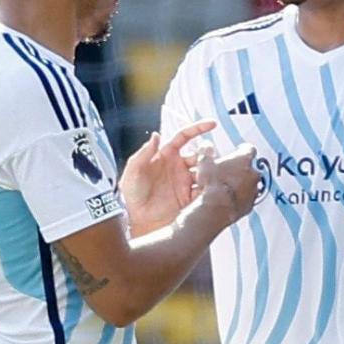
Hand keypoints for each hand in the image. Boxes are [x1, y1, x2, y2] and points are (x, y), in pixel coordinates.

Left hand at [120, 120, 217, 235]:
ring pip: (205, 170)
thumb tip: (156, 135)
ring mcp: (185, 182)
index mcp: (166, 155)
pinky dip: (210, 187)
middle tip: (207, 159)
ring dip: (210, 170)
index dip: (198, 128)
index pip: (185, 136)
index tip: (212, 124)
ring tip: (208, 175)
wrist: (136, 219)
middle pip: (199, 154)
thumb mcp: (133, 170)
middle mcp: (179, 166)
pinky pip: (204, 190)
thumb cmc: (131, 193)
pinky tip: (209, 188)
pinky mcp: (189, 197)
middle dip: (207, 153)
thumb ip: (144, 153)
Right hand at [197, 143, 259, 224]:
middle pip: (251, 167)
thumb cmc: (211, 183)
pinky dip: (241, 197)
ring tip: (228, 187)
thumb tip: (206, 146)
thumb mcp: (204, 163)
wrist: (216, 208)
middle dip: (242, 168)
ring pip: (251, 183)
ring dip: (243, 183)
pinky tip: (229, 199)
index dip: (241, 150)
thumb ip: (206, 151)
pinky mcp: (251, 204)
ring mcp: (254, 190)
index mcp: (244, 159)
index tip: (237, 151)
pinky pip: (248, 198)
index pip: (249, 148)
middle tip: (229, 171)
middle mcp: (254, 173)